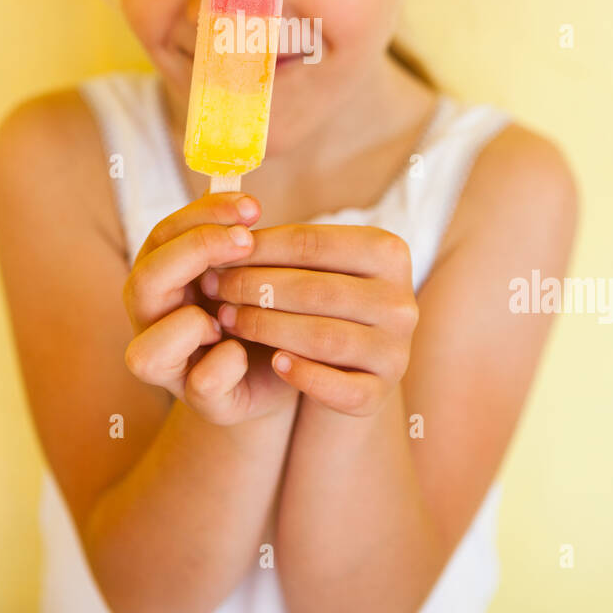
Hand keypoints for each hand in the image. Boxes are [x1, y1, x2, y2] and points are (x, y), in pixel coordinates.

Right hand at [123, 191, 299, 424]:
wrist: (288, 368)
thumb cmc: (263, 305)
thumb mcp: (252, 264)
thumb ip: (235, 231)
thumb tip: (234, 180)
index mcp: (164, 278)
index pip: (163, 235)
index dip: (201, 215)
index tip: (252, 204)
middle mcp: (154, 322)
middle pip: (143, 281)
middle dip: (194, 254)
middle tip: (247, 240)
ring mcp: (172, 368)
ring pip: (143, 353)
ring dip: (189, 326)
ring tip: (232, 312)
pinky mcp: (203, 402)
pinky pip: (201, 385)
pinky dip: (227, 365)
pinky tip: (248, 352)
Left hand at [199, 223, 417, 415]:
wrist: (347, 365)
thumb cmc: (319, 300)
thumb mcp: (312, 264)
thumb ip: (282, 243)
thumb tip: (225, 219)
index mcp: (389, 252)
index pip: (311, 242)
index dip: (257, 247)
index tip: (216, 251)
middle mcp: (400, 302)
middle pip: (315, 289)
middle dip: (254, 286)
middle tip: (212, 287)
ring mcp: (395, 351)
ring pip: (324, 337)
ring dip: (266, 327)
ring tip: (226, 319)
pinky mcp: (380, 393)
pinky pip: (341, 388)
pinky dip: (304, 375)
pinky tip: (274, 363)